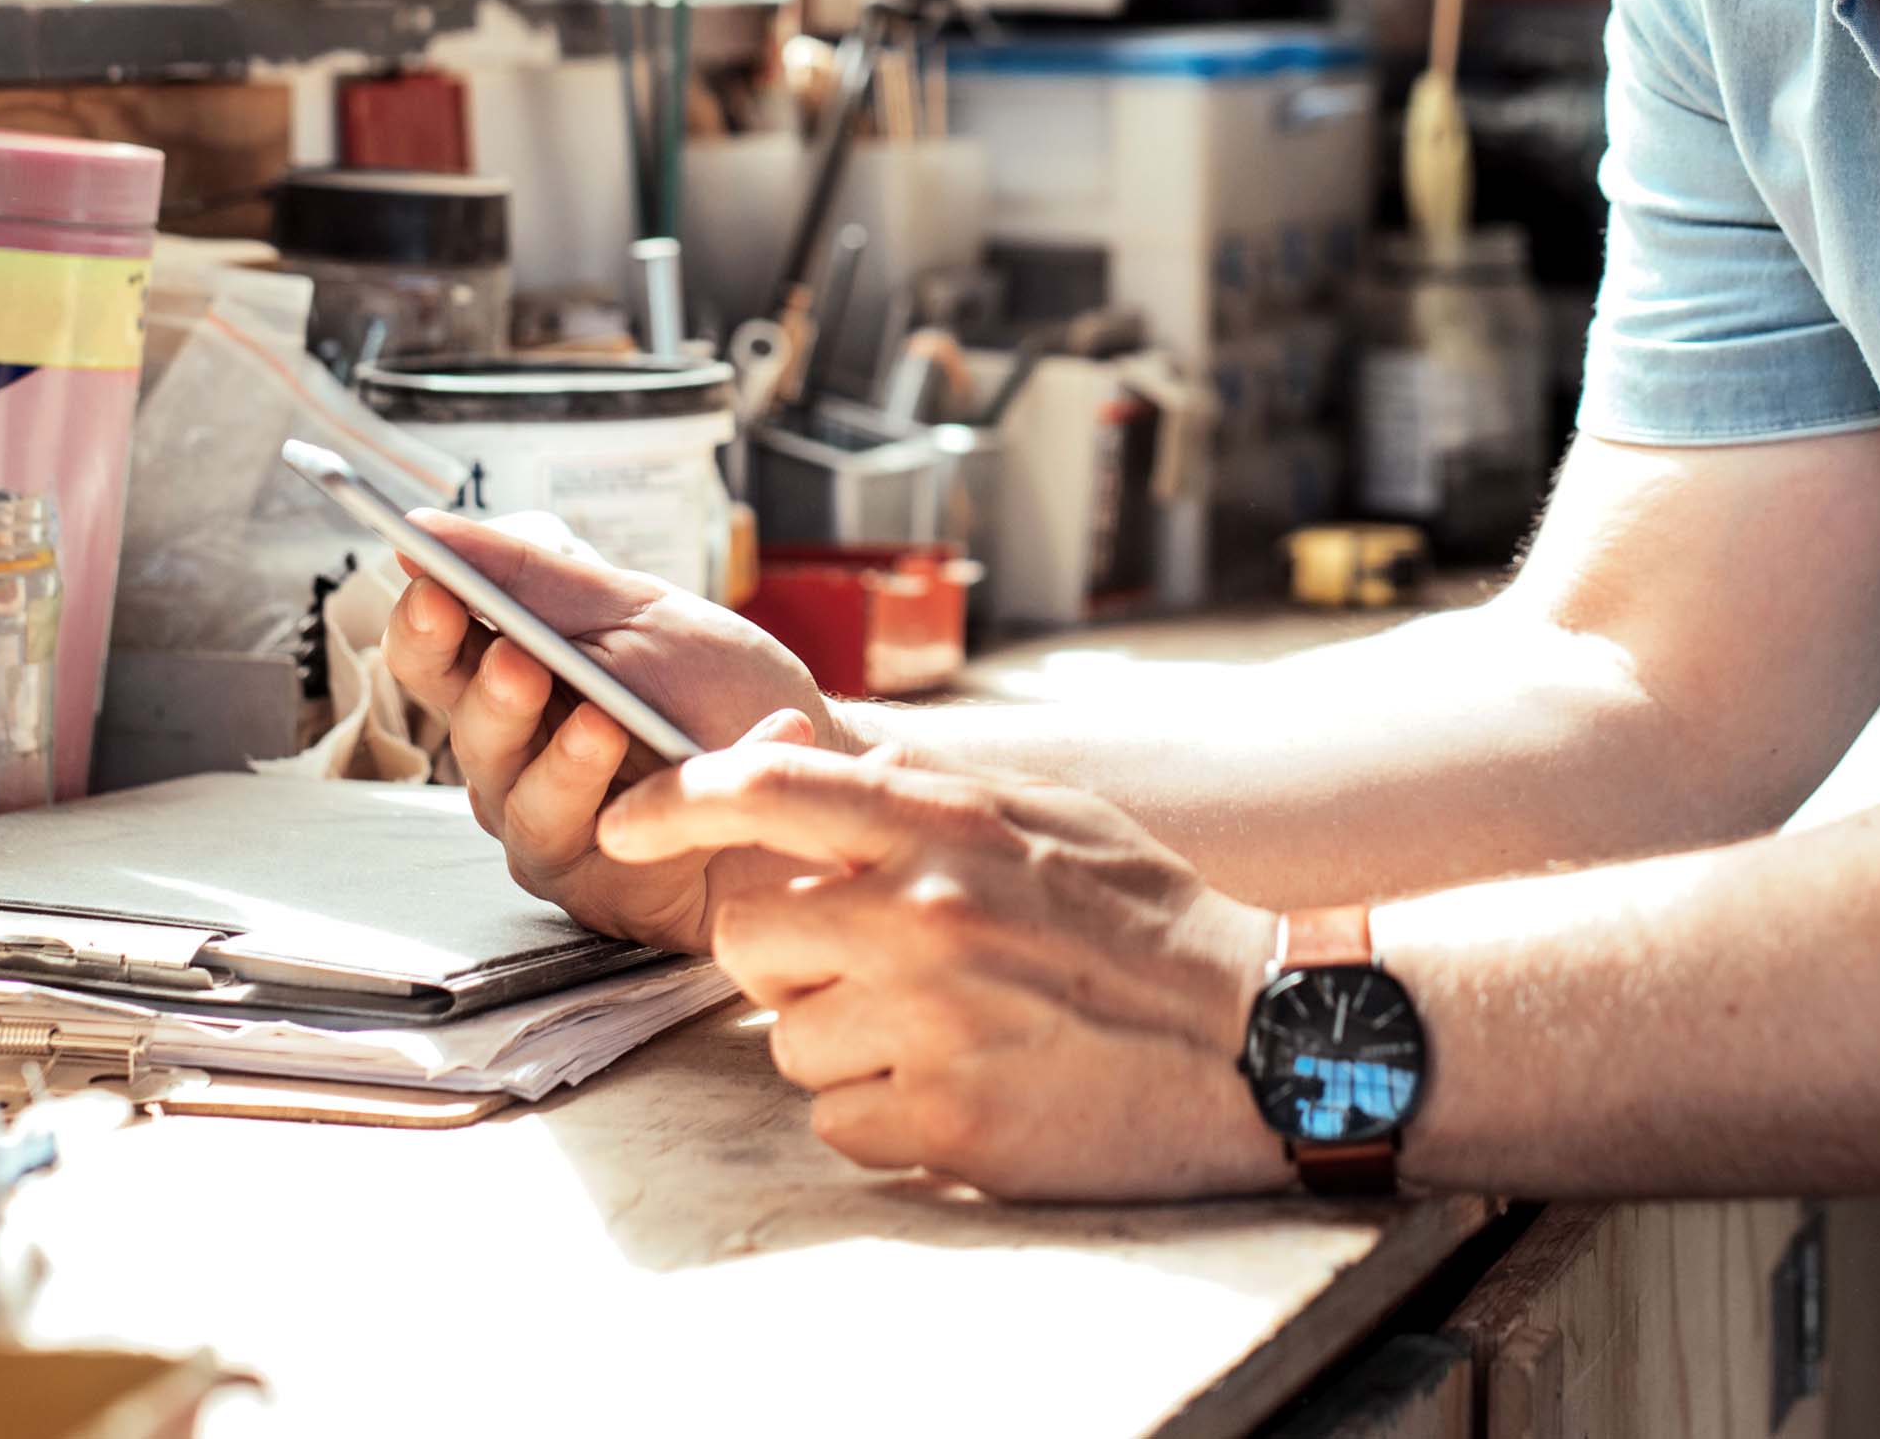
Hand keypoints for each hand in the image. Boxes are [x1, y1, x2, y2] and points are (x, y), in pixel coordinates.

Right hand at [381, 509, 851, 954]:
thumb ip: (530, 578)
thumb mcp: (632, 612)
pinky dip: (691, 795)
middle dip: (494, 700)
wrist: (821, 760)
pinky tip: (736, 754)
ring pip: (532, 812)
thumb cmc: (716, 687)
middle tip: (520, 663)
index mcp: (512, 687)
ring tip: (604, 725)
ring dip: (568, 766)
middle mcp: (519, 770)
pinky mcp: (618, 893)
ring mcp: (561, 836)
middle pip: (473, 739)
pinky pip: (631, 852)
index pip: (436, 661)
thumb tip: (420, 531)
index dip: (423, 630)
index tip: (434, 592)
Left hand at [599, 743, 1289, 1202]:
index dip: (675, 800)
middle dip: (784, 950)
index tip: (622, 825)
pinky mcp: (944, 1119)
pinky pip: (836, 1121)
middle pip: (747, 928)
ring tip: (947, 1025)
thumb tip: (783, 758)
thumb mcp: (1045, 812)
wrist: (1257, 1041)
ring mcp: (929, 1021)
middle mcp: (924, 913)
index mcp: (948, 825)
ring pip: (786, 1035)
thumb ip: (916, 790)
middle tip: (868, 958)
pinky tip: (965, 1081)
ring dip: (841, 1038)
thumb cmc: (1147, 921)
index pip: (766, 789)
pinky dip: (882, 1113)